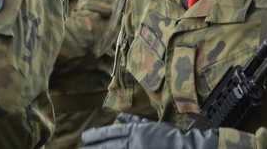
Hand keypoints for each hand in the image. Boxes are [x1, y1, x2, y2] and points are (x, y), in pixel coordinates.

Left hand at [81, 113, 217, 148]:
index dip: (96, 136)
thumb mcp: (152, 126)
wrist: (184, 148)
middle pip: (108, 145)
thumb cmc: (169, 137)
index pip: (110, 133)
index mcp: (135, 131)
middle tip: (81, 148)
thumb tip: (119, 120)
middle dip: (93, 147)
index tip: (85, 138)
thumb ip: (135, 123)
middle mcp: (132, 142)